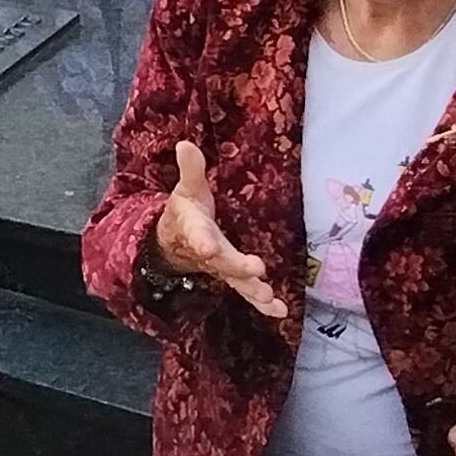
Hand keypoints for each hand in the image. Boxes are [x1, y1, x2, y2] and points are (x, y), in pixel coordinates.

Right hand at [152, 140, 280, 316]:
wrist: (175, 243)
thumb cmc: (185, 212)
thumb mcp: (185, 189)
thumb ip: (190, 169)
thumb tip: (185, 143)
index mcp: (194, 228)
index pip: (198, 234)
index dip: (202, 240)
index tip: (208, 247)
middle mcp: (208, 253)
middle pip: (222, 262)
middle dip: (238, 267)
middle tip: (255, 270)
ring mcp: (221, 269)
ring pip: (236, 282)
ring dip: (253, 291)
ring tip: (269, 297)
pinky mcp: (234, 278)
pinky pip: (248, 292)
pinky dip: (263, 305)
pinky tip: (280, 312)